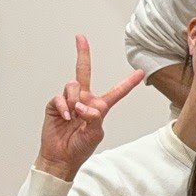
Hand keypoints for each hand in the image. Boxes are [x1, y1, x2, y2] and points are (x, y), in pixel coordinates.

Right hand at [38, 36, 146, 180]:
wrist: (61, 157)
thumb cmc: (80, 147)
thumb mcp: (95, 134)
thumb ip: (94, 118)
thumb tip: (85, 106)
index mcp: (99, 107)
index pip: (116, 92)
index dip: (128, 83)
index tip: (140, 72)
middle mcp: (84, 100)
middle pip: (84, 72)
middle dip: (82, 54)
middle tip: (80, 37)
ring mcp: (68, 101)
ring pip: (73, 85)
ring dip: (75, 99)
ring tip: (74, 116)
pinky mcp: (55, 106)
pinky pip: (59, 98)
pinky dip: (64, 107)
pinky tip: (66, 118)